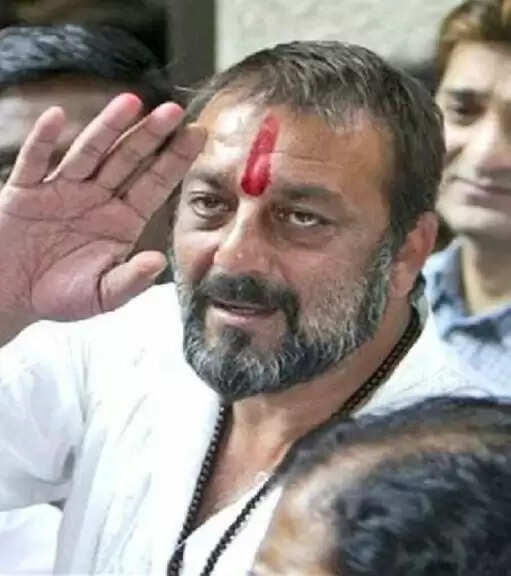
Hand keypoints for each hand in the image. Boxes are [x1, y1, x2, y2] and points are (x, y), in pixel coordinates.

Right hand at [0, 93, 204, 327]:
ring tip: (131, 102)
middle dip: (150, 135)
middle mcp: (96, 199)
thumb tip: (160, 261)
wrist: (11, 296)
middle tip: (174, 110)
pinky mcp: (25, 192)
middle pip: (127, 160)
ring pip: (88, 153)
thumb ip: (131, 280)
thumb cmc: (60, 296)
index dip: (175, 160)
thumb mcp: (103, 295)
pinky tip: (57, 117)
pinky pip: (34, 162)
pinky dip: (42, 140)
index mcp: (121, 220)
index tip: (198, 134)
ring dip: (107, 128)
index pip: (154, 184)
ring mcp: (61, 191)